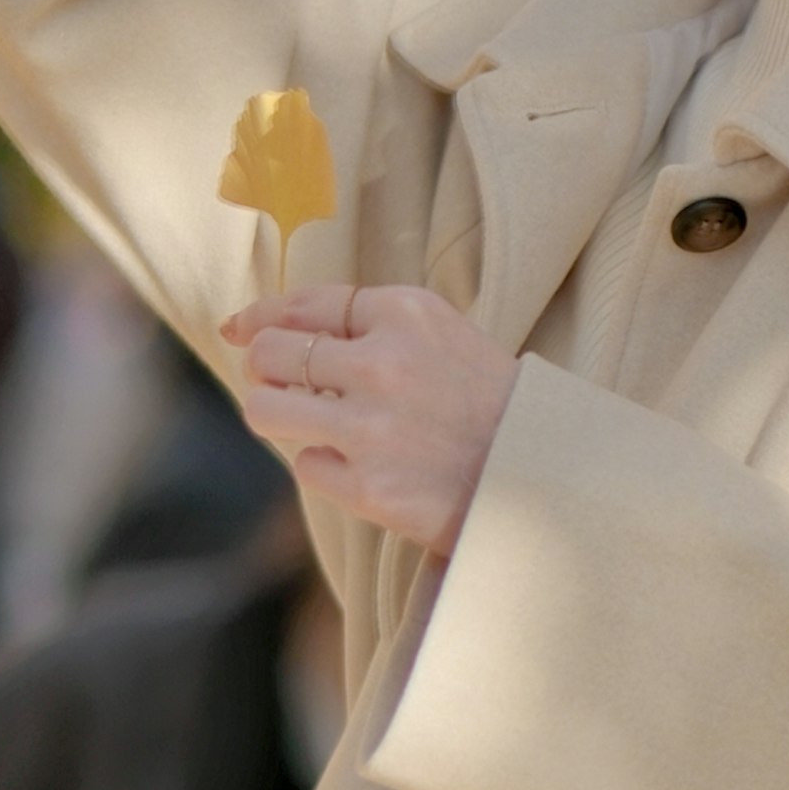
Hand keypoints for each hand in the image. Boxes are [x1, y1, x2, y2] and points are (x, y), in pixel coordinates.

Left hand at [227, 284, 515, 550]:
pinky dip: (323, 465)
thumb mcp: (445, 336)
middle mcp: (383, 363)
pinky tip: (359, 466)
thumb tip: (272, 326)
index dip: (261, 316)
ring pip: (266, 408)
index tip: (240, 328)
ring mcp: (372, 427)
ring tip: (299, 421)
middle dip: (263, 367)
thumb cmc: (494, 405)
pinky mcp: (369, 486)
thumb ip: (374, 324)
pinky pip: (306, 464)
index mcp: (407, 313)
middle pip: (272, 352)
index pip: (305, 303)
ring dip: (273, 413)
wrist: (549, 476)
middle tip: (278, 382)